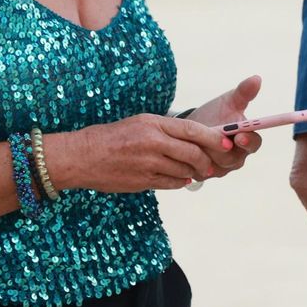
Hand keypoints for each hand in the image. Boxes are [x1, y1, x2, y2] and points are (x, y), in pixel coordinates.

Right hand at [46, 111, 232, 193]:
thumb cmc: (108, 137)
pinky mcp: (143, 180)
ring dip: (193, 172)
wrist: (79, 156)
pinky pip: (172, 183)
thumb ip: (164, 131)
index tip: (226, 143)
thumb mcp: (137, 123)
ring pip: (185, 170)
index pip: (192, 130)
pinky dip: (179, 182)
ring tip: (194, 172)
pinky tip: (177, 178)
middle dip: (207, 161)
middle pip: (193, 153)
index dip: (213, 138)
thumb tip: (193, 140)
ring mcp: (147, 163)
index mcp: (151, 123)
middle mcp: (151, 142)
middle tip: (211, 165)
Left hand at [184, 74, 265, 178]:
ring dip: (205, 154)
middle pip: (233, 159)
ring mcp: (220, 168)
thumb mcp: (227, 102)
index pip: (254, 144)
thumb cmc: (215, 114)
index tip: (239, 135)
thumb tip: (257, 78)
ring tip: (193, 143)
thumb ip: (243, 93)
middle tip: (209, 139)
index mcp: (246, 141)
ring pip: (215, 166)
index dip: (248, 141)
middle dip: (221, 149)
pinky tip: (182, 153)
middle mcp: (236, 158)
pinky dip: (191, 162)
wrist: (191, 127)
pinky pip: (198, 171)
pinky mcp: (203, 174)